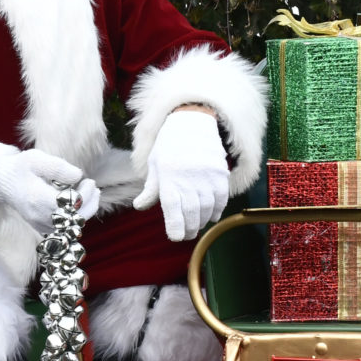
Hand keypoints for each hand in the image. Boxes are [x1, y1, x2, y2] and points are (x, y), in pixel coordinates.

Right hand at [0, 148, 98, 231]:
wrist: (4, 184)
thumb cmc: (21, 168)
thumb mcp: (36, 159)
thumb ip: (58, 167)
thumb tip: (78, 176)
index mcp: (38, 199)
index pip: (70, 204)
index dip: (84, 194)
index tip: (87, 180)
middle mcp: (40, 216)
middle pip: (75, 218)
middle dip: (89, 203)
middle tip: (92, 186)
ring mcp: (41, 225)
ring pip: (72, 226)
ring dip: (86, 210)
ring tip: (92, 193)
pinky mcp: (43, 228)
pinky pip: (66, 227)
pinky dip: (77, 216)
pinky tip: (80, 202)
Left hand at [138, 108, 230, 240]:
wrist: (193, 123)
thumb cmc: (169, 148)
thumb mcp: (155, 165)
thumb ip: (151, 188)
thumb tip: (139, 206)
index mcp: (168, 175)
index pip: (173, 207)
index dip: (175, 226)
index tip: (175, 237)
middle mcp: (188, 176)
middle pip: (191, 211)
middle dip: (189, 228)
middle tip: (187, 235)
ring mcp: (207, 175)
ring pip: (207, 208)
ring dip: (202, 221)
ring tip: (196, 226)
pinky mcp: (220, 173)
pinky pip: (221, 199)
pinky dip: (216, 211)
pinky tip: (210, 216)